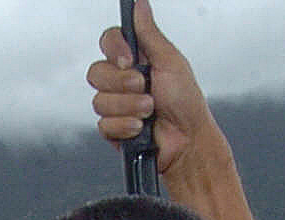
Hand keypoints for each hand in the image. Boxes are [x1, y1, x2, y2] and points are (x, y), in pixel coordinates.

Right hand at [89, 0, 214, 184]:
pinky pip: (104, 124)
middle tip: (145, 88)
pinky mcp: (114, 128)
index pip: (108, 42)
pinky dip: (126, 126)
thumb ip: (149, 33)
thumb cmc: (186, 103)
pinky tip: (141, 128)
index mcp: (135, 60)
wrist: (188, 141)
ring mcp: (117, 105)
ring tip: (149, 111)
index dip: (115, 50)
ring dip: (128, 107)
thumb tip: (140, 5)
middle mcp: (122, 81)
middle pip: (97, 72)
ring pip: (100, 101)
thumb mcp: (170, 61)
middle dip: (123, 83)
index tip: (129, 58)